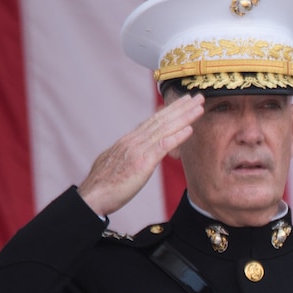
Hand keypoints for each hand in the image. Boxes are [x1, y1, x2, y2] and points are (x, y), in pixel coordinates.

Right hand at [76, 94, 203, 216]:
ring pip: (164, 128)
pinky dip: (176, 137)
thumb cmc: (106, 184)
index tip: (184, 102)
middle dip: (181, 107)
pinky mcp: (142, 163)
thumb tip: (136, 152)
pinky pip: (162, 146)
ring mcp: (138, 150)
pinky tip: (190, 130)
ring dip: (184, 117)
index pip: (153, 120)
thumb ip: (130, 154)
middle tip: (198, 96)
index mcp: (130, 140)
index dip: (170, 110)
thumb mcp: (119, 162)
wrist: (93, 195)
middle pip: (161, 119)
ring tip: (199, 107)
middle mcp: (134, 140)